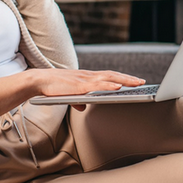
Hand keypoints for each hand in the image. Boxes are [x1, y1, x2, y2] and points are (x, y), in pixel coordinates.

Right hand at [30, 69, 144, 96]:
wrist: (40, 81)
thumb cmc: (53, 88)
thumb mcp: (69, 94)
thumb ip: (78, 99)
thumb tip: (82, 107)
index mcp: (87, 77)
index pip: (108, 76)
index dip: (121, 77)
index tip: (133, 80)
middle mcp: (88, 76)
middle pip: (113, 75)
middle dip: (128, 78)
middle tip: (142, 81)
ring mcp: (85, 79)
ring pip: (109, 78)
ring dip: (124, 80)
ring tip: (136, 83)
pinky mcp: (80, 85)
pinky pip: (98, 85)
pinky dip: (110, 85)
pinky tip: (119, 87)